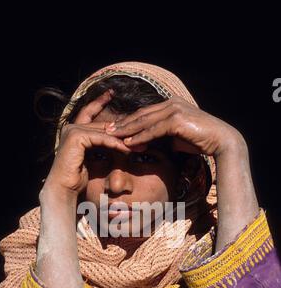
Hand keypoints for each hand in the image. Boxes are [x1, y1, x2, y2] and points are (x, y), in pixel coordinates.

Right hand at [41, 90, 130, 200]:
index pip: (90, 112)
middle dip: (123, 129)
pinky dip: (114, 144)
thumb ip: (100, 146)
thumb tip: (117, 140)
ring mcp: (72, 131)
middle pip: (102, 124)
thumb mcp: (92, 158)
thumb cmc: (77, 179)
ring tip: (139, 144)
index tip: (111, 93)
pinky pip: (101, 139)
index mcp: (73, 131)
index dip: (100, 102)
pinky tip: (127, 149)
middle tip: (141, 131)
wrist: (64, 189)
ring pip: (104, 131)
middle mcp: (71, 127)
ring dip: (122, 139)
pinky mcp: (75, 137)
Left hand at [107, 95, 245, 156]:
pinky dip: (139, 137)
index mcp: (171, 104)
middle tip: (106, 130)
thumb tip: (147, 143)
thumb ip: (162, 136)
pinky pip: (153, 130)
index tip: (115, 128)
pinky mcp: (177, 119)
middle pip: (141, 114)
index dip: (129, 121)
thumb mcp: (178, 136)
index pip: (145, 113)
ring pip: (144, 121)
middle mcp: (171, 103)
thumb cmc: (201, 140)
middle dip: (123, 123)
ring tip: (111, 135)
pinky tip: (128, 143)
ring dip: (127, 129)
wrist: (221, 140)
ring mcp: (174, 109)